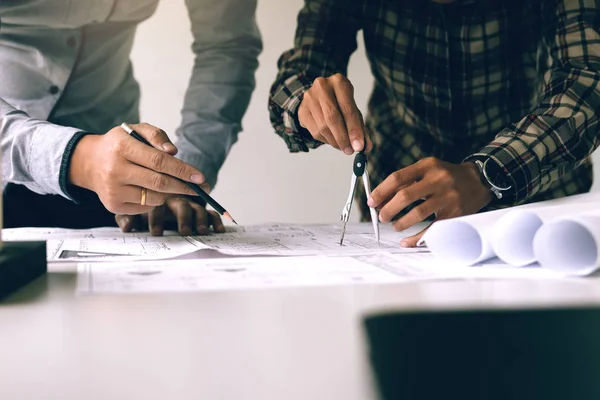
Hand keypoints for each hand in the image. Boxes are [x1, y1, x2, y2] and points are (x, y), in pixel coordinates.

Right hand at [69, 123, 207, 214]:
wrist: (89, 162)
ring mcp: (113, 190)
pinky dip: (155, 200)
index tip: (200, 177)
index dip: (183, 170)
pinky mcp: (113, 206)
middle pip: (159, 183)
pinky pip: (145, 207)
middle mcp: (116, 170)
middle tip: (200, 189)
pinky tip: (149, 189)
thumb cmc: (119, 145)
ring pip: (155, 198)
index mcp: (122, 147)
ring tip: (169, 184)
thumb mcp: (136, 130)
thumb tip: (174, 152)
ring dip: (169, 193)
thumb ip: (157, 136)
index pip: (159, 162)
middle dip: (184, 187)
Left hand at [115, 196, 225, 235]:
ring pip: (196, 207)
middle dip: (183, 219)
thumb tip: (126, 227)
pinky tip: (218, 230)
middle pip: (180, 204)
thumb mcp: (130, 208)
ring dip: (200, 219)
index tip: (156, 232)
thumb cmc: (140, 200)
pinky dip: (215, 219)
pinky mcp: (199, 207)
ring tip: (201, 231)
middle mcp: (173, 196)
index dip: (157, 218)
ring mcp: (187, 201)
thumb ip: (126, 217)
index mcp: (155, 194)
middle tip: (184, 232)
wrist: (155, 185)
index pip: (157, 204)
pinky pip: (210, 212)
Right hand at [298, 73, 371, 153]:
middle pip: (333, 118)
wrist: (320, 95)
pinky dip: (325, 140)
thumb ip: (360, 128)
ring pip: (322, 127)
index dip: (354, 130)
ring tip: (343, 147)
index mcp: (339, 82)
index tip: (359, 146)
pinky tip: (332, 140)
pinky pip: (314, 132)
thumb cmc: (340, 103)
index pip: (348, 109)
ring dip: (334, 142)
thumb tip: (366, 147)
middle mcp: (322, 86)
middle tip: (350, 151)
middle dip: (343, 138)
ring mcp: (309, 98)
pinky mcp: (302, 110)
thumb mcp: (353, 110)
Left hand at [368, 157, 492, 246]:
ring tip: (395, 226)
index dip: (381, 191)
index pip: (398, 178)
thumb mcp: (428, 169)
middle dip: (389, 209)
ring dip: (401, 223)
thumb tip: (381, 199)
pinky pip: (432, 229)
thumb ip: (407, 180)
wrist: (480, 180)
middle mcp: (438, 179)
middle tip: (381, 217)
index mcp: (427, 166)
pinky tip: (406, 241)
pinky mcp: (455, 213)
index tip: (371, 202)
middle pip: (405, 196)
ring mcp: (448, 197)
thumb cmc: (446, 176)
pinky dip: (417, 237)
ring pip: (418, 213)